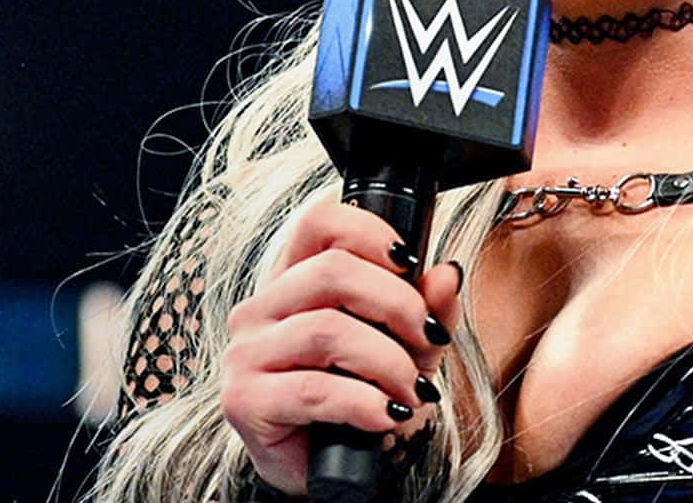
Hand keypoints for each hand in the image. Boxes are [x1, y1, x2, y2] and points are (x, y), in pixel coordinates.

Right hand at [220, 200, 462, 494]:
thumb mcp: (406, 347)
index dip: (370, 232)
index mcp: (292, 280)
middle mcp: (260, 309)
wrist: (328, 470)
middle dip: (397, 304)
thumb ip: (427, 309)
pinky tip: (387, 415)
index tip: (411, 264)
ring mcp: (246, 353)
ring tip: (412, 392)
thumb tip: (447, 274)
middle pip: (332, 272)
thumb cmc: (358, 396)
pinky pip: (316, 390)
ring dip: (389, 362)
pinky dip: (365, 402)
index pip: (319, 223)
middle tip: (428, 340)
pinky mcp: (244, 401)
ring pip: (327, 331)